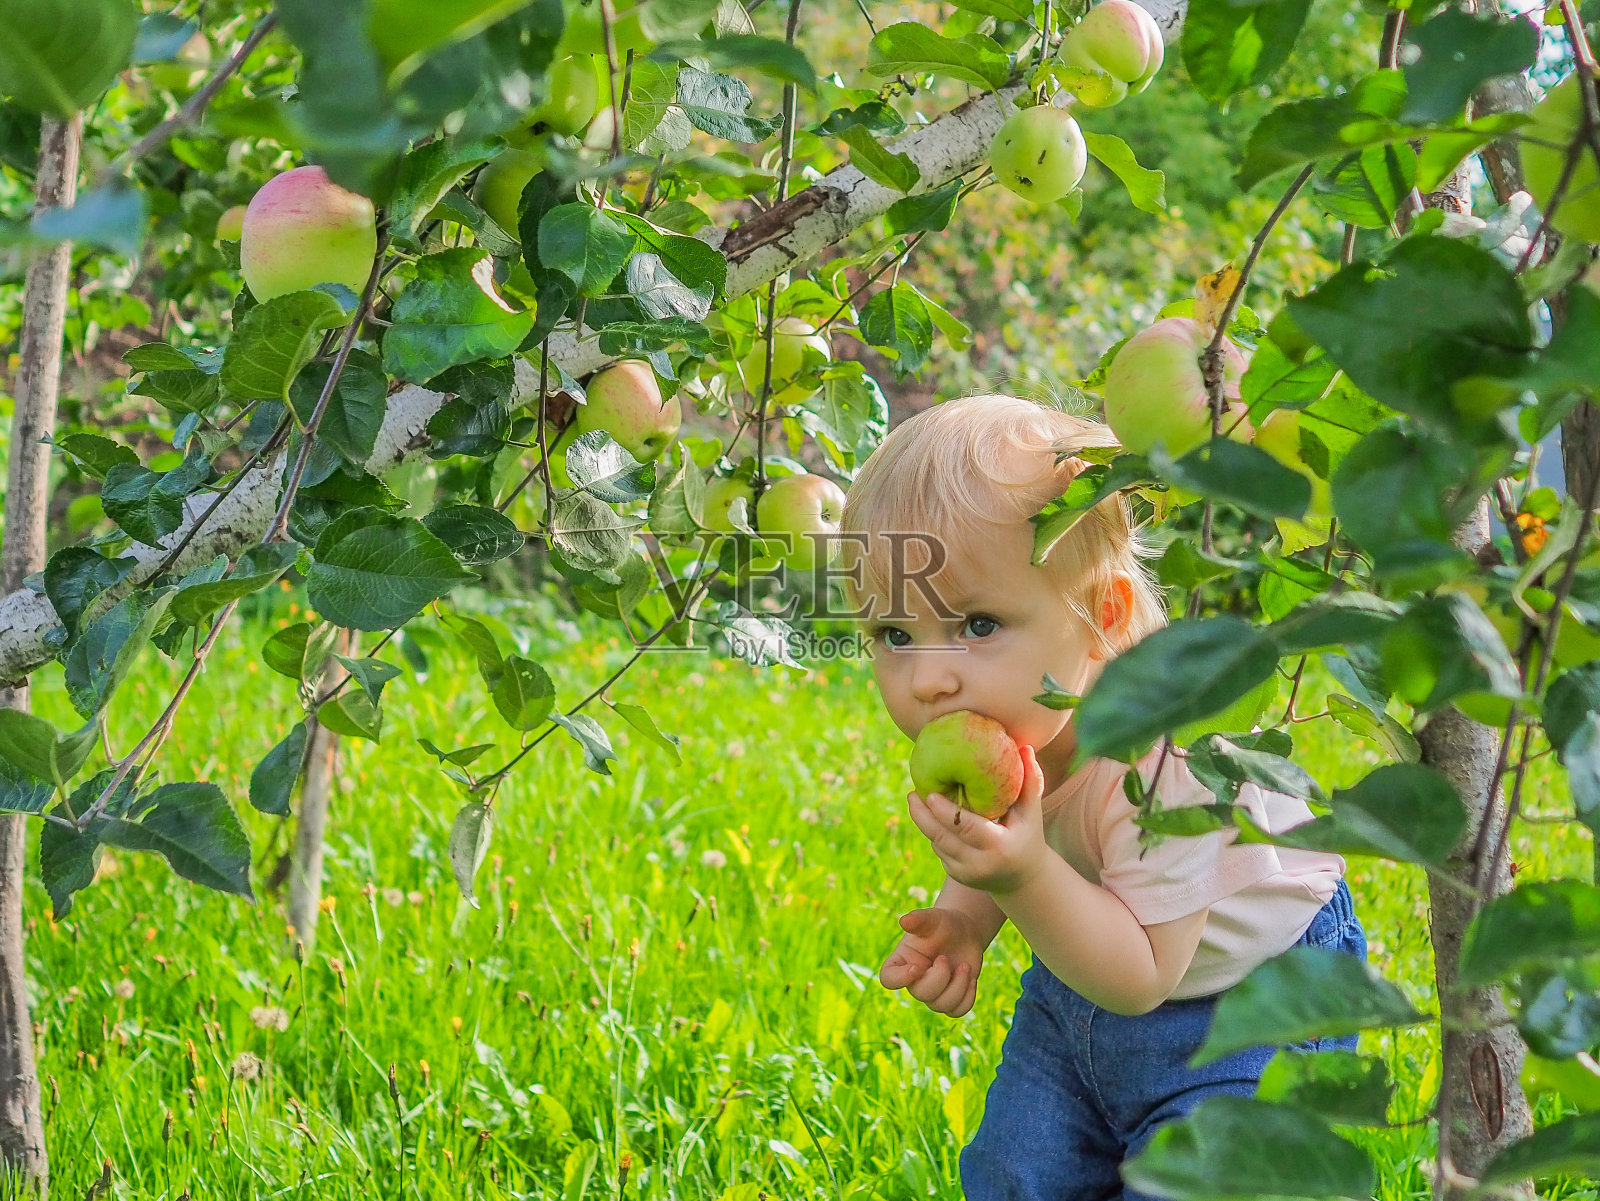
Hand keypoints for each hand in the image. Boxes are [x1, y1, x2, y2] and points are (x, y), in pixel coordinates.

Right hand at [879, 906, 985, 1016]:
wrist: (964, 933)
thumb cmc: (943, 924)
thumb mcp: (933, 918)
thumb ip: (919, 919)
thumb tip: (904, 921)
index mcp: (902, 961)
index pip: (888, 979)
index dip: (900, 978)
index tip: (918, 967)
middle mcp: (915, 980)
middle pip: (921, 994)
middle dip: (939, 977)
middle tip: (945, 957)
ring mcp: (933, 992)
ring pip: (941, 1006)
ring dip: (958, 986)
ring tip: (965, 966)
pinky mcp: (951, 999)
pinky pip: (957, 1011)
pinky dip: (968, 996)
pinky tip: (971, 978)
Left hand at [907, 744, 1049, 894]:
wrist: (1023, 877)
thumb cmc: (1027, 834)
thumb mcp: (1031, 811)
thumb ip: (1030, 781)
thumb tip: (1025, 747)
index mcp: (1000, 846)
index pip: (965, 827)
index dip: (944, 811)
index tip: (928, 793)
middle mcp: (981, 864)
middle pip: (942, 837)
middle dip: (922, 815)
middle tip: (912, 793)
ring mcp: (967, 873)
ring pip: (937, 844)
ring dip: (925, 822)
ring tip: (915, 799)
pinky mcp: (957, 876)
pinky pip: (939, 851)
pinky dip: (934, 833)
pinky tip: (929, 816)